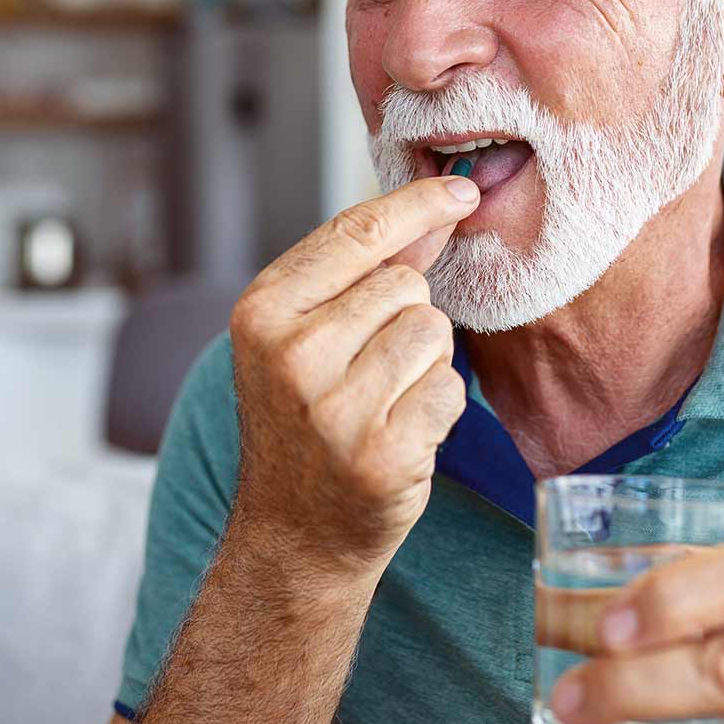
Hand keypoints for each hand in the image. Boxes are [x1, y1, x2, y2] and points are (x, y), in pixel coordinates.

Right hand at [228, 175, 479, 579]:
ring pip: (434, 331)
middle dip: (407, 319)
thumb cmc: (306, 422)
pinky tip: (399, 433)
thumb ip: (369, 270)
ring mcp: (336, 407)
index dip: (417, 204)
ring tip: (383, 400)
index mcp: (262, 312)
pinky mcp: (383, 451)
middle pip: (407, 285)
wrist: (295, 534)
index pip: (357, 232)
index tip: (462, 189)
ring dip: (425, 364)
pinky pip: (450, 388)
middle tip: (369, 370)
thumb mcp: (309, 336)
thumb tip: (436, 208)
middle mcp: (291, 355)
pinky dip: (437, 408)